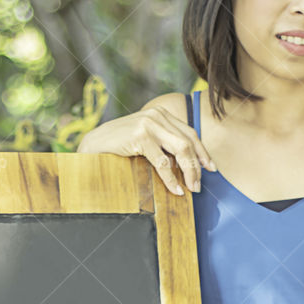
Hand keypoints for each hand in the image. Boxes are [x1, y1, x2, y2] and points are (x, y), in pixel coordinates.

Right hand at [77, 105, 216, 193]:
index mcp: (161, 114)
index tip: (210, 168)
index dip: (202, 152)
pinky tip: (175, 189)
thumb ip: (163, 143)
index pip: (189, 133)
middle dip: (197, 165)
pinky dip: (171, 179)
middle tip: (199, 185)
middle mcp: (157, 115)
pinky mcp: (140, 136)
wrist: (93, 144)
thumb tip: (186, 165)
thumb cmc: (119, 146)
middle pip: (188, 142)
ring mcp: (149, 124)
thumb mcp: (145, 140)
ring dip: (189, 172)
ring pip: (181, 150)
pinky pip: (162, 162)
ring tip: (191, 188)